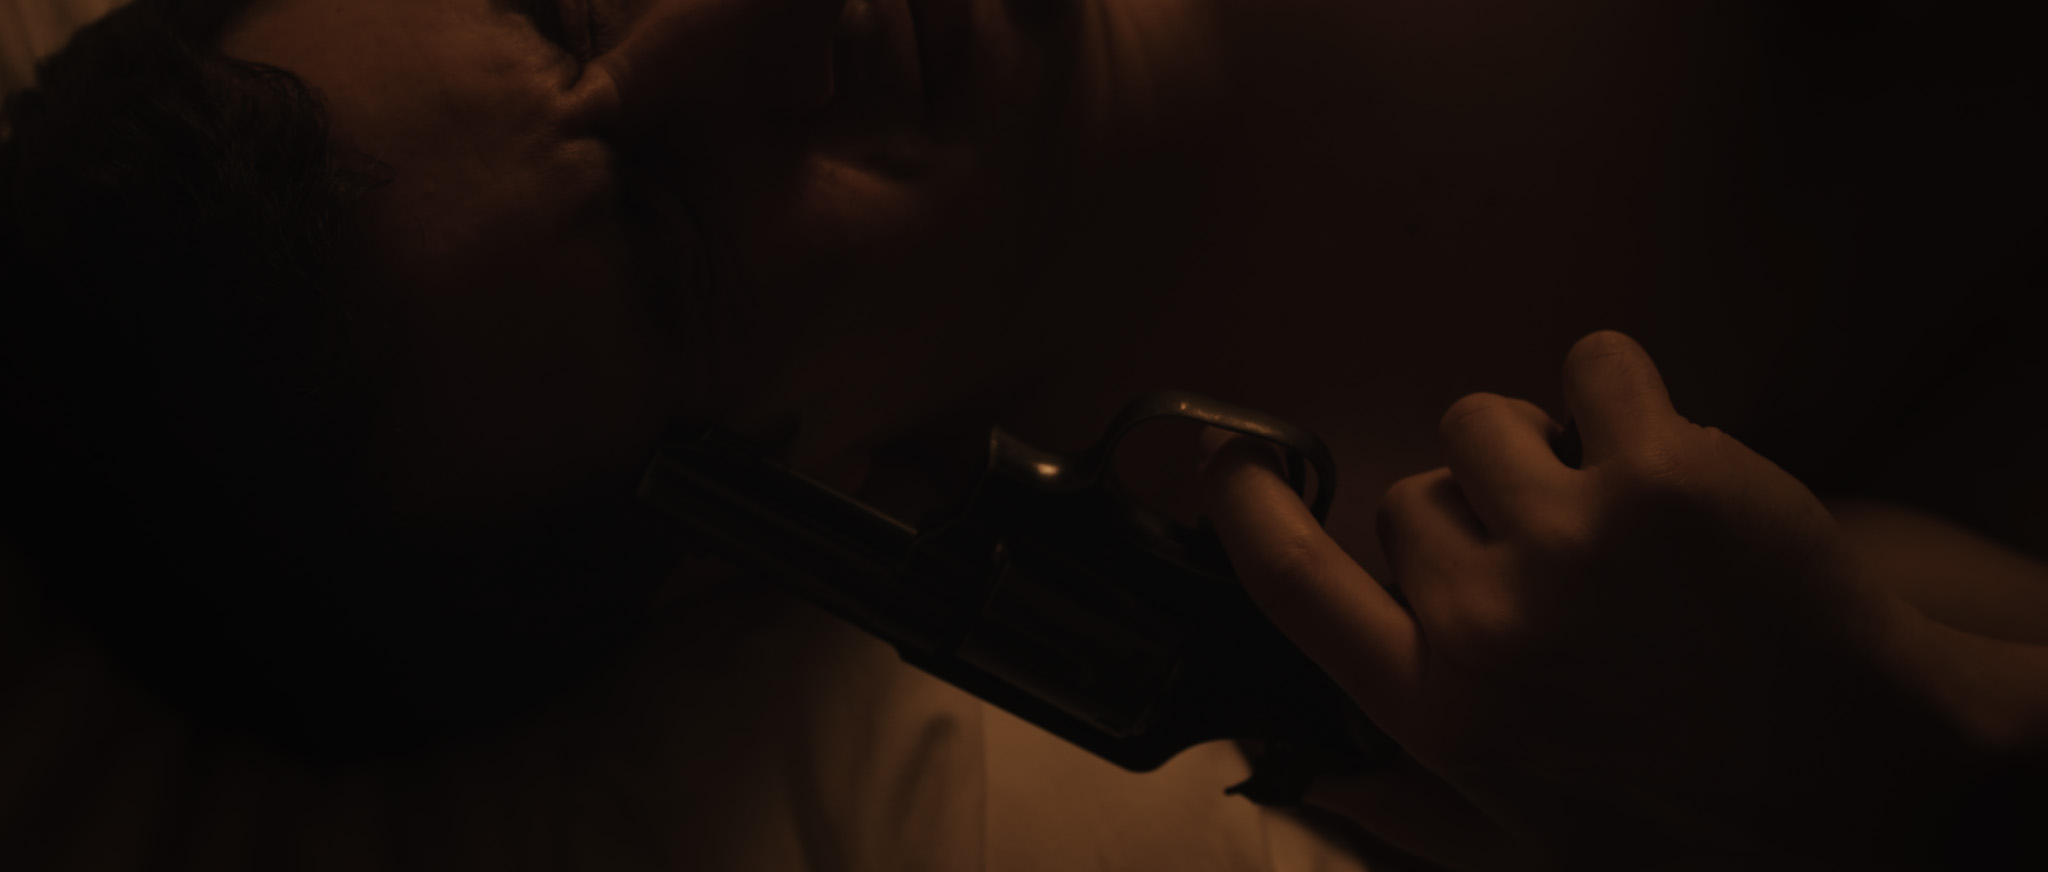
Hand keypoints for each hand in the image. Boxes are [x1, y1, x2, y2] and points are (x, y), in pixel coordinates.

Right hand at [1201, 332, 1976, 868]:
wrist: (1883, 790)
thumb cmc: (1703, 823)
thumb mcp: (1528, 844)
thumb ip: (1405, 804)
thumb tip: (1284, 778)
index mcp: (1444, 709)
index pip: (1298, 590)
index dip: (1251, 517)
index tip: (1230, 467)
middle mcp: (1484, 623)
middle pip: (1410, 498)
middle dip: (1473, 509)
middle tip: (1556, 543)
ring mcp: (1570, 540)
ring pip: (1483, 419)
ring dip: (1539, 440)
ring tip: (1613, 488)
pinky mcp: (1663, 473)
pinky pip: (1592, 363)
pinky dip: (1617, 383)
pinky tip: (1661, 439)